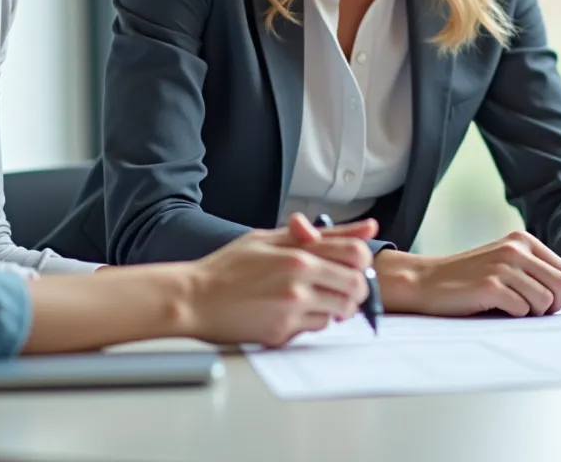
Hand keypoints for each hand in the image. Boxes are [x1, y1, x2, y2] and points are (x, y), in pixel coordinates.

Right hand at [179, 217, 375, 346]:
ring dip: (334, 306)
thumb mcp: (269, 238)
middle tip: (339, 287)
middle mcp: (298, 282)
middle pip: (356, 287)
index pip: (356, 254)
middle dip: (355, 289)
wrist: (193, 299)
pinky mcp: (282, 333)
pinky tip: (291, 311)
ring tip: (312, 298)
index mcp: (297, 255)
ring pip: (339, 311)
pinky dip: (311, 321)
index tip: (352, 264)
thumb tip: (367, 227)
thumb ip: (319, 234)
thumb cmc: (228, 267)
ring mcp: (291, 311)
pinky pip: (315, 329)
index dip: (362, 260)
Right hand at [374, 232, 560, 317]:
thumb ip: (535, 271)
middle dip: (556, 307)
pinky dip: (514, 316)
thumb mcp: (505, 262)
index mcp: (523, 240)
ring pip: (544, 301)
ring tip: (511, 308)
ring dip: (532, 313)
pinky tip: (496, 309)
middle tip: (536, 313)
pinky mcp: (491, 285)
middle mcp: (516, 249)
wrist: (427, 281)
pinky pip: (522, 310)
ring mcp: (503, 266)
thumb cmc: (469, 278)